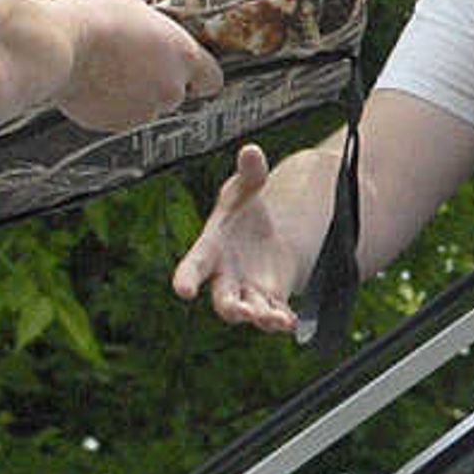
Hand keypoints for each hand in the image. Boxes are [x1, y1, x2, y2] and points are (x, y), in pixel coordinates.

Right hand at [51, 0, 222, 130]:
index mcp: (184, 56)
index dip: (199, 73)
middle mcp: (170, 90)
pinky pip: (115, 116)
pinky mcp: (112, 126)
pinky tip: (90, 80)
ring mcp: (142, 112)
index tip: (186, 67)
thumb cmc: (96, 15)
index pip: (213, 79)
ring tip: (105, 66)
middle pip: (174, 92)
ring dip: (131, 92)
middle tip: (131, 58)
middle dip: (157, 79)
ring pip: (144, 105)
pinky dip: (105, 103)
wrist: (59, 46)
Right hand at [173, 141, 333, 334]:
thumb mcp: (248, 188)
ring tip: (277, 320)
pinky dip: (282, 321)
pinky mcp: (270, 301)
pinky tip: (291, 322)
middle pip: (222, 300)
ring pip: (250, 313)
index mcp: (210, 250)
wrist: (263, 236)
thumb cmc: (244, 210)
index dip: (186, 278)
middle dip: (230, 308)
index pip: (193, 266)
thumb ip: (250, 173)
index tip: (183, 290)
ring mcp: (247, 293)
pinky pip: (273, 316)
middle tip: (240, 312)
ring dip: (262, 318)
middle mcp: (225, 277)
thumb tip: (251, 150)